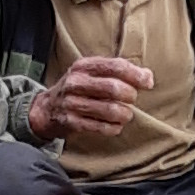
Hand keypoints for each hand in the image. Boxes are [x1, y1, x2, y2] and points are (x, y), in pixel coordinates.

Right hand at [29, 51, 155, 144]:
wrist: (47, 108)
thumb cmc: (78, 89)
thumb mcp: (92, 73)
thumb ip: (118, 71)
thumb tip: (147, 76)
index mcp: (84, 66)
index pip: (115, 66)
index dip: (135, 75)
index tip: (147, 83)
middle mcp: (76, 82)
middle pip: (113, 88)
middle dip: (130, 96)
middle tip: (131, 100)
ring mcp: (71, 103)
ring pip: (109, 110)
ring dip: (124, 114)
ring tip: (125, 114)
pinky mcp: (71, 122)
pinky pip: (99, 127)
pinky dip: (113, 128)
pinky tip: (116, 126)